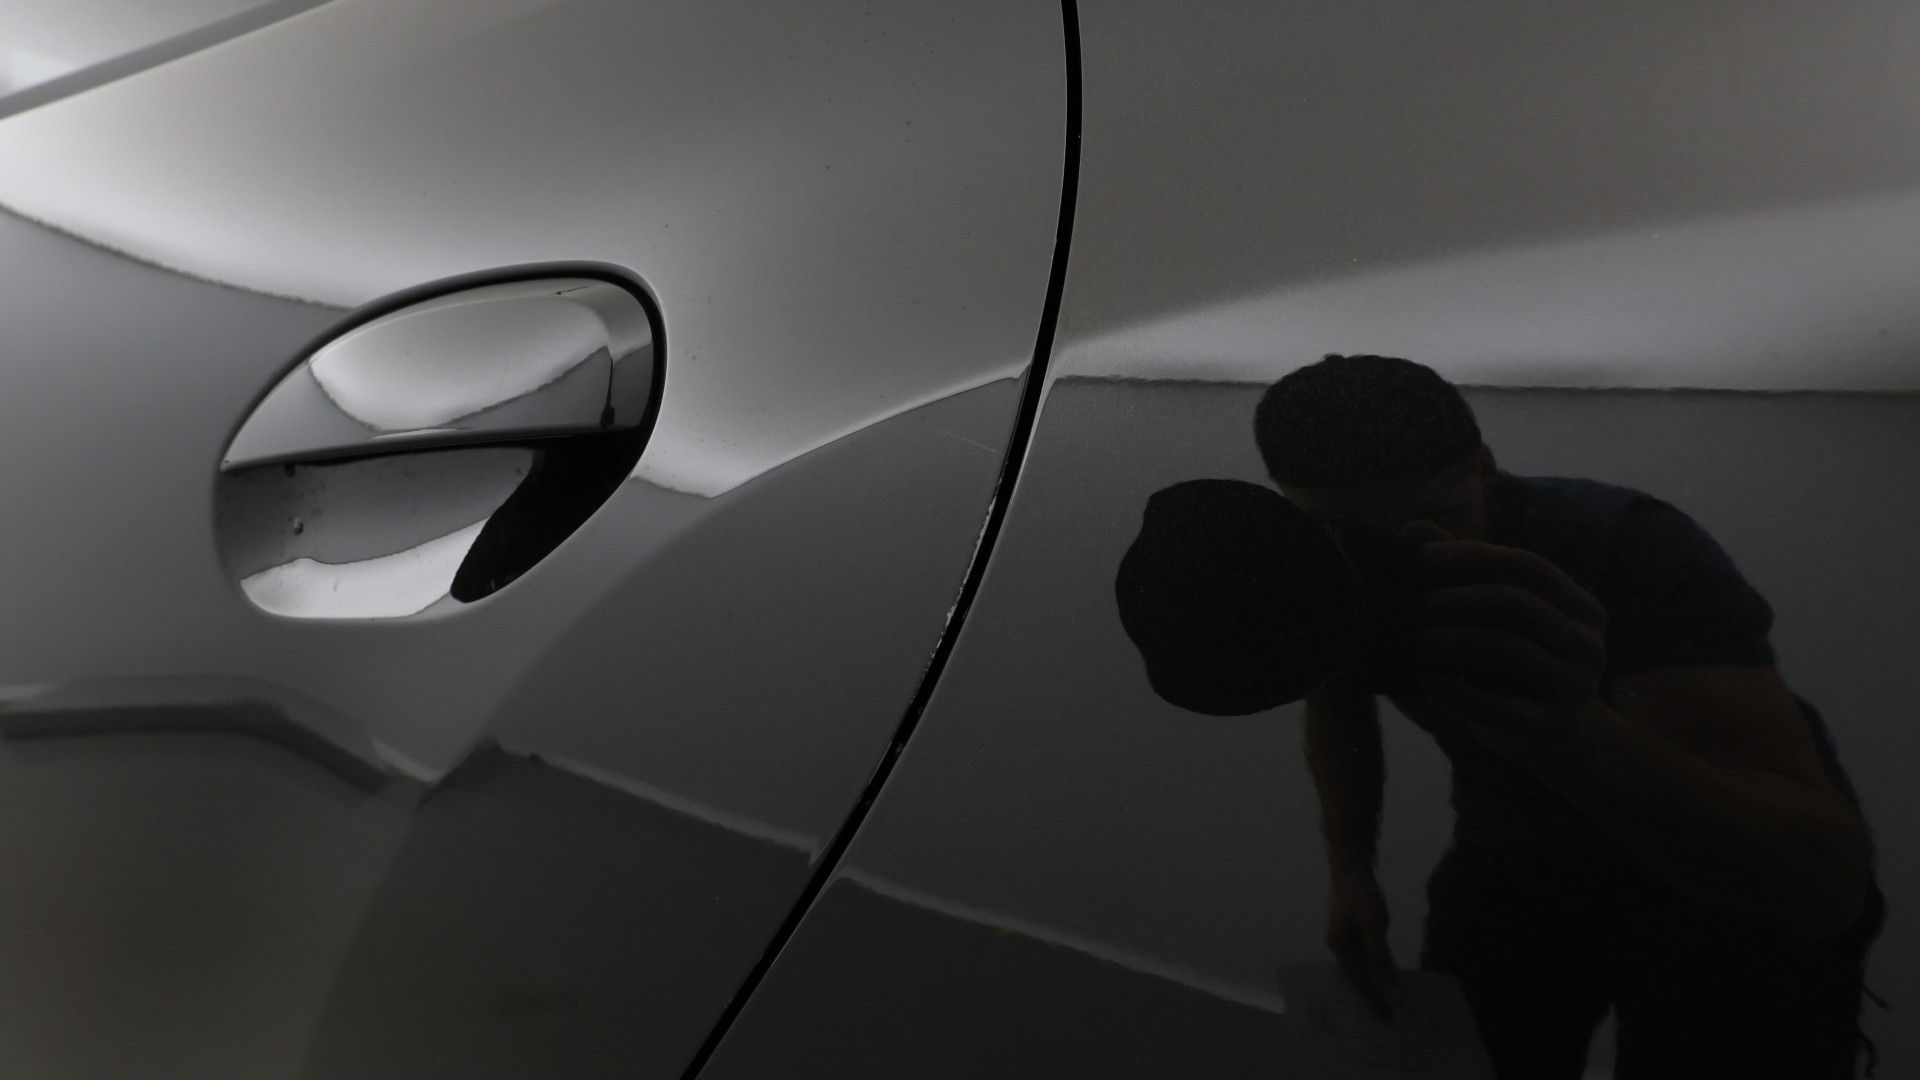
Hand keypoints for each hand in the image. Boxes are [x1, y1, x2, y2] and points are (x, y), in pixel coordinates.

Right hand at [1325, 870, 1397, 1020]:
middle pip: (1356, 978)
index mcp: (1340, 947)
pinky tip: (1386, 976)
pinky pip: (1365, 958)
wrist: (1350, 869)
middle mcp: (1339, 948)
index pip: (1358, 980)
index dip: (1372, 999)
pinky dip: (1375, 969)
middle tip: (1387, 1016)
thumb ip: (1379, 951)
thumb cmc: (1361, 893)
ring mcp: (1345, 941)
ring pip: (1361, 969)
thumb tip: (1386, 981)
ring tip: (1388, 1002)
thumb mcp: (1373, 922)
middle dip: (1371, 997)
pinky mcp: (1353, 934)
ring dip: (1374, 985)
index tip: (1386, 1017)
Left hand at [1403, 521, 1608, 758]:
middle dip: (1455, 601)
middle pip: (1514, 604)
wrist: (1561, 742)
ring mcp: (1573, 688)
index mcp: (1582, 608)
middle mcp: (1586, 644)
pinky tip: (1429, 680)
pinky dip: (1451, 688)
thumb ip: (1466, 573)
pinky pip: (1492, 704)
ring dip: (1449, 640)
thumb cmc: (1521, 667)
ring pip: (1503, 649)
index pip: (1529, 566)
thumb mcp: (1505, 619)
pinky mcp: (1548, 728)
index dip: (1475, 555)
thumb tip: (1413, 526)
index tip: (1425, 557)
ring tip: (1418, 641)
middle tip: (1416, 608)